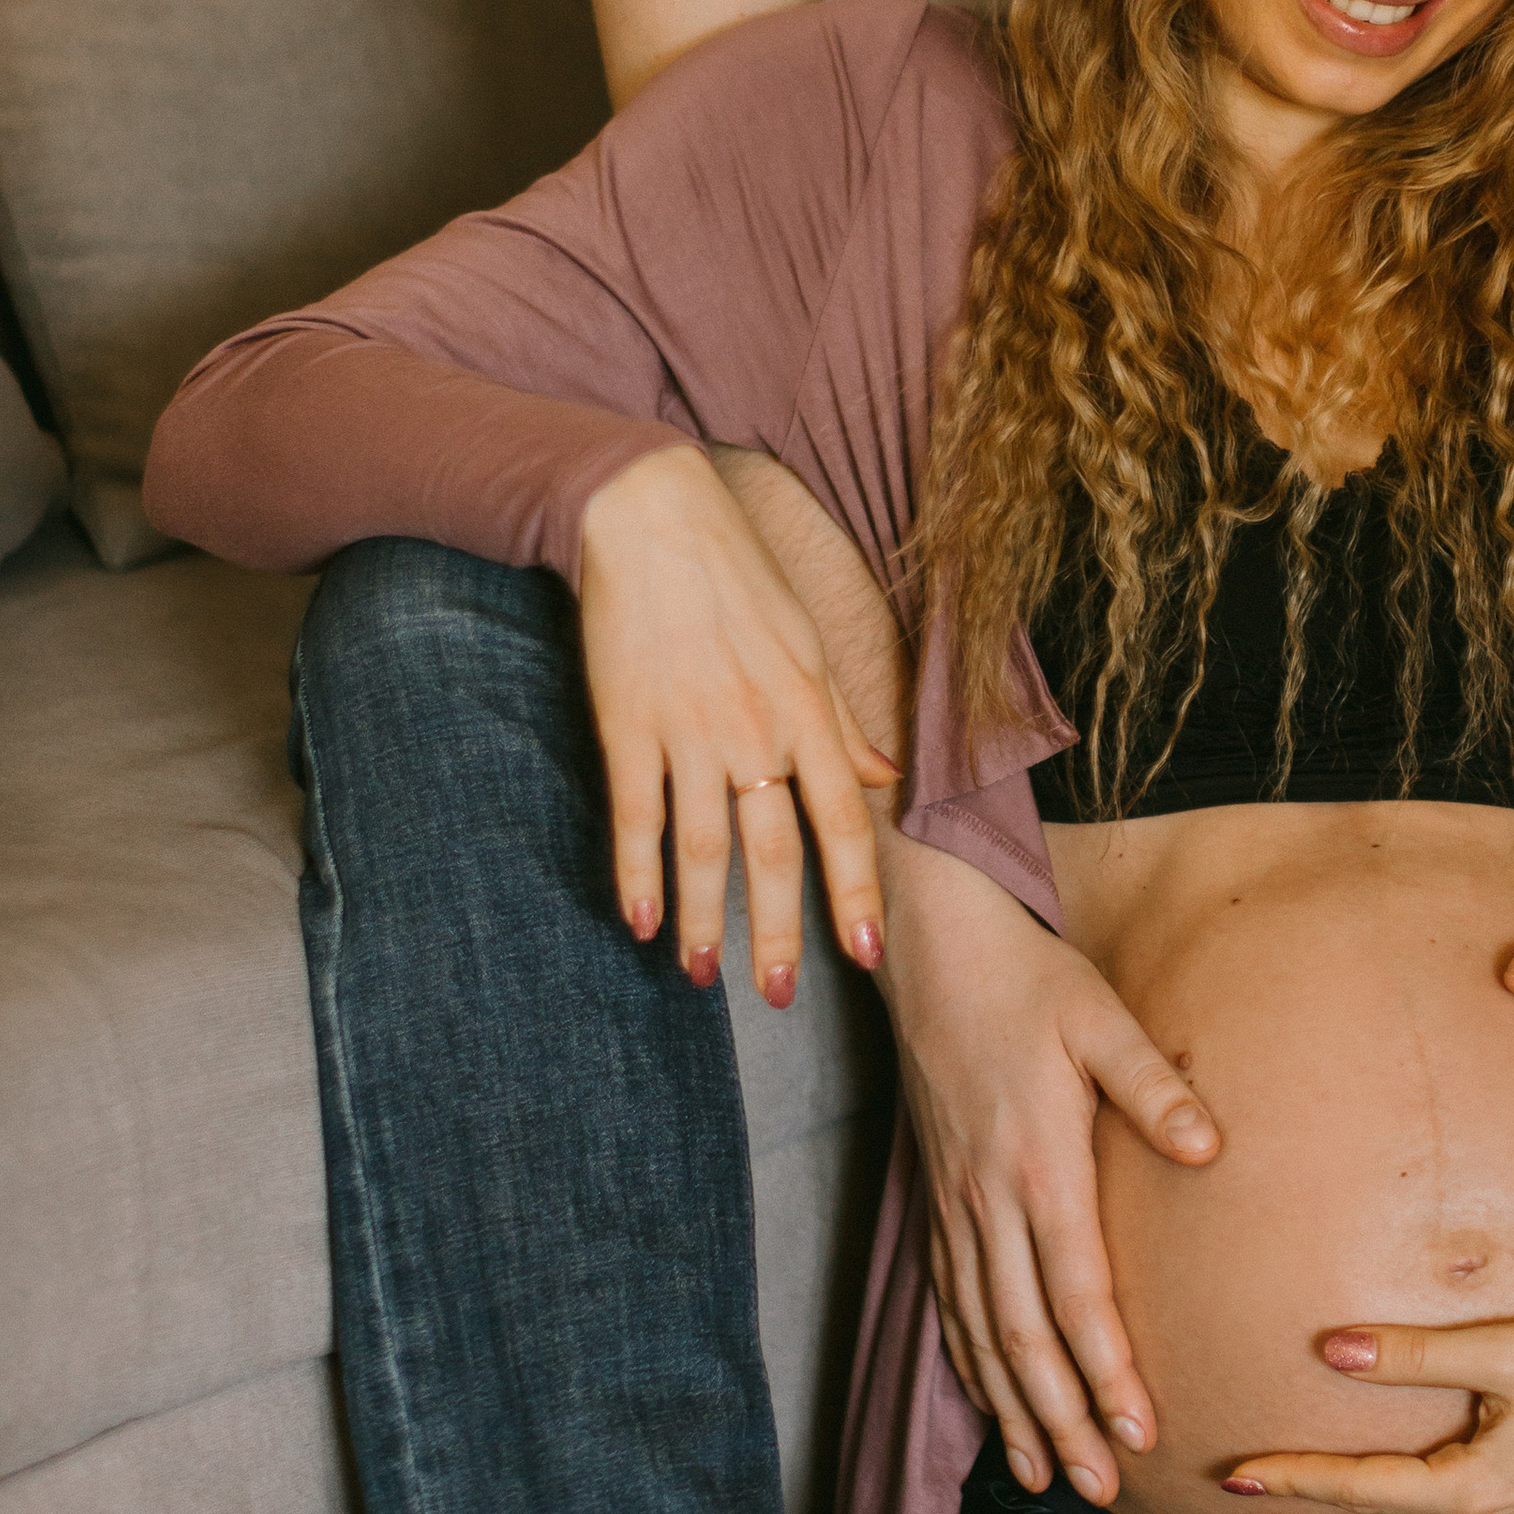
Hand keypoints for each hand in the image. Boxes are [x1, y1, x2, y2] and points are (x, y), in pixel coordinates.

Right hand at [576, 446, 898, 1001]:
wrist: (650, 516)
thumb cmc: (738, 576)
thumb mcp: (809, 643)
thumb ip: (841, 723)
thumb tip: (886, 779)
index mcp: (808, 710)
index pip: (844, 822)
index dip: (856, 894)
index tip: (867, 956)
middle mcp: (756, 730)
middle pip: (774, 851)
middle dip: (778, 932)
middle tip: (776, 996)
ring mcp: (689, 731)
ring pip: (702, 849)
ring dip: (701, 920)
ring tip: (701, 975)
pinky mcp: (627, 725)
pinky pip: (636, 814)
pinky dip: (634, 873)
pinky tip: (636, 920)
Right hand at [877, 859, 1220, 1507]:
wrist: (930, 947)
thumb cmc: (1027, 977)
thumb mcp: (1099, 1015)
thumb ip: (1153, 1086)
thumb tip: (1211, 1147)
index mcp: (1038, 1162)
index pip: (1076, 1293)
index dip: (1107, 1371)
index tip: (1139, 1433)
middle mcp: (988, 1199)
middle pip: (1023, 1335)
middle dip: (1062, 1419)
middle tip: (1098, 1491)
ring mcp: (954, 1203)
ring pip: (980, 1330)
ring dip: (1014, 1409)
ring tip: (1046, 1477)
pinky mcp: (936, 1197)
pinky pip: (949, 1300)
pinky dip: (969, 1362)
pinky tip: (991, 1403)